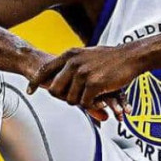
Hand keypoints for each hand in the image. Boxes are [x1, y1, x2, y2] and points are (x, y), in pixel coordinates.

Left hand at [25, 46, 139, 120]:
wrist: (131, 56)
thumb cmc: (110, 58)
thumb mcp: (85, 54)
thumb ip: (71, 63)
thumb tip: (58, 74)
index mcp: (69, 55)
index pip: (44, 70)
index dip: (35, 82)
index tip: (30, 91)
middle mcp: (73, 63)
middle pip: (55, 90)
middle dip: (63, 98)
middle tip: (76, 99)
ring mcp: (82, 73)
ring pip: (70, 99)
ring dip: (81, 103)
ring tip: (93, 98)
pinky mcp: (94, 84)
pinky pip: (85, 103)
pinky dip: (92, 106)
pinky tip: (101, 101)